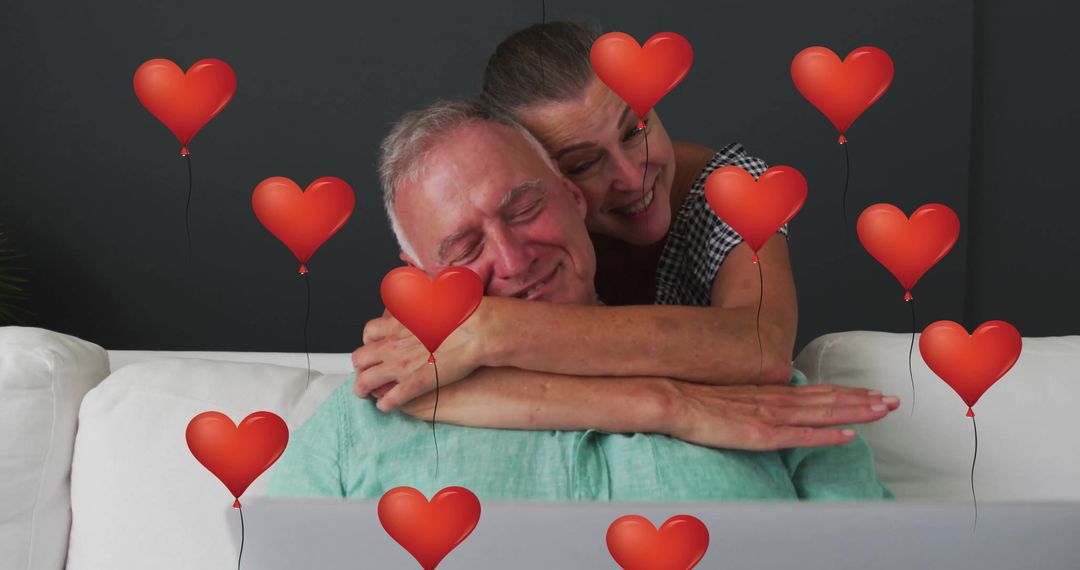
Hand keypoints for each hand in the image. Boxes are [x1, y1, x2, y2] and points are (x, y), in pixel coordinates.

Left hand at [352, 306, 486, 411]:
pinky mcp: (413, 384)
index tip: (375, 349)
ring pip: (364, 381)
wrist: (474, 331)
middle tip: (366, 372)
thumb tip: (425, 294)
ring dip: (361, 389)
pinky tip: (386, 406)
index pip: (369, 333)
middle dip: (360, 367)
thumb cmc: (459, 315)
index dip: (369, 343)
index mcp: (398, 324)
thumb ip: (421, 300)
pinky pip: (388, 399)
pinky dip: (384, 404)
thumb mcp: (433, 298)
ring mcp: (400, 366)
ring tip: (365, 393)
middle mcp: (393, 345)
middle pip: (360, 358)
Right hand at [664, 382, 898, 449]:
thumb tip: (764, 405)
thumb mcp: (728, 398)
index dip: (846, 392)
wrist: (668, 397)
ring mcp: (769, 416)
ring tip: (883, 410)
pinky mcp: (760, 433)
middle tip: (893, 400)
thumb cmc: (692, 398)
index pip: (815, 392)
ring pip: (822, 413)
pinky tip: (848, 435)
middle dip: (863, 399)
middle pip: (827, 399)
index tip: (870, 392)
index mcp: (768, 393)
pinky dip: (827, 435)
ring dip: (856, 411)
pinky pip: (800, 435)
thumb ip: (750, 402)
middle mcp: (775, 400)